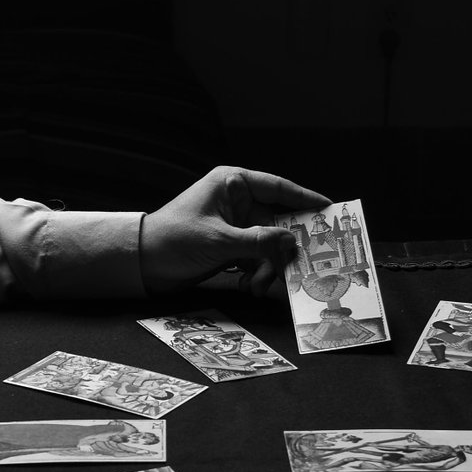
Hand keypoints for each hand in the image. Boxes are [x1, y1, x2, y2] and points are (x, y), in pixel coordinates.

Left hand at [139, 166, 329, 297]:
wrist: (141, 264)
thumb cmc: (173, 240)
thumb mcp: (220, 241)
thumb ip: (259, 241)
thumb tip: (291, 242)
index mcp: (232, 185)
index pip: (278, 187)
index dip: (305, 198)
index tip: (329, 209)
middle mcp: (236, 202)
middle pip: (277, 223)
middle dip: (283, 249)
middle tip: (298, 267)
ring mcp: (234, 226)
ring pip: (268, 246)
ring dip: (268, 268)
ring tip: (258, 286)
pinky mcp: (229, 247)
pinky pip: (256, 259)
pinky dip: (256, 274)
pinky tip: (249, 286)